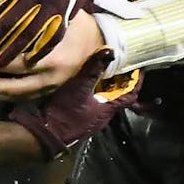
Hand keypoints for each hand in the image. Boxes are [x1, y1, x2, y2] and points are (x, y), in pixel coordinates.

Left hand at [0, 11, 104, 100]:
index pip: (19, 66)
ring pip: (21, 96)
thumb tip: (1, 20)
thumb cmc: (79, 25)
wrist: (102, 41)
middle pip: (17, 89)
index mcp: (54, 60)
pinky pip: (28, 96)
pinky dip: (10, 94)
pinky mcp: (53, 88)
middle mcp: (53, 78)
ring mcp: (54, 86)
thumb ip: (33, 22)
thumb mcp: (58, 18)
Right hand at [6, 48, 141, 158]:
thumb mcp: (79, 87)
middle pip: (119, 96)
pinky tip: (88, 82)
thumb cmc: (64, 112)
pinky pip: (95, 101)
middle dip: (121, 80)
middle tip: (119, 64)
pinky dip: (96, 90)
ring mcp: (92, 117)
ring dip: (108, 85)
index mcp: (108, 109)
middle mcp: (103, 115)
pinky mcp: (81, 117)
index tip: (137, 67)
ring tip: (104, 69)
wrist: (45, 132)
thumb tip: (109, 51)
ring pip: (106, 99)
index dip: (135, 81)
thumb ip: (93, 69)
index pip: (130, 94)